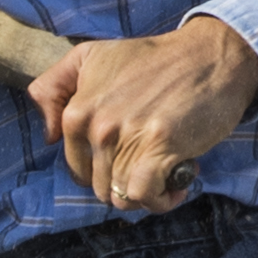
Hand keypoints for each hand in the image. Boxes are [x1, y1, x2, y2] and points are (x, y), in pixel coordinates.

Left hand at [29, 18, 257, 210]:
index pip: (77, 169)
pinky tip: (177, 185)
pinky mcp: (157, 149)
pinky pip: (144, 196)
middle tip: (151, 163)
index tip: (129, 156)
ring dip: (148, 195)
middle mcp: (96, 126)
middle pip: (100, 187)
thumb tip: (49, 136)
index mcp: (76, 111)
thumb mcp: (91, 56)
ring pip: (122, 197)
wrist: (209, 57)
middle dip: (126, 183)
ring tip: (166, 172)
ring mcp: (126, 138)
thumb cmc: (154, 61)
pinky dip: (161, 200)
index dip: (105, 169)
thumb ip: (52, 87)